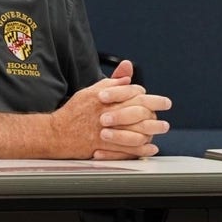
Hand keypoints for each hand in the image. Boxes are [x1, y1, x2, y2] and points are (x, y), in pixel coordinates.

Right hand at [51, 60, 171, 159]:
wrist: (56, 133)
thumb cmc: (75, 112)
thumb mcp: (91, 91)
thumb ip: (111, 83)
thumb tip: (128, 72)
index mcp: (104, 98)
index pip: (132, 93)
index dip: (147, 95)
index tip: (158, 98)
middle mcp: (105, 114)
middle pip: (136, 111)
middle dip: (155, 110)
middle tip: (166, 111)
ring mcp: (104, 132)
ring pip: (133, 130)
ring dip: (151, 130)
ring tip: (162, 128)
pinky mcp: (102, 146)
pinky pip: (125, 149)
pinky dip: (140, 149)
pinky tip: (150, 147)